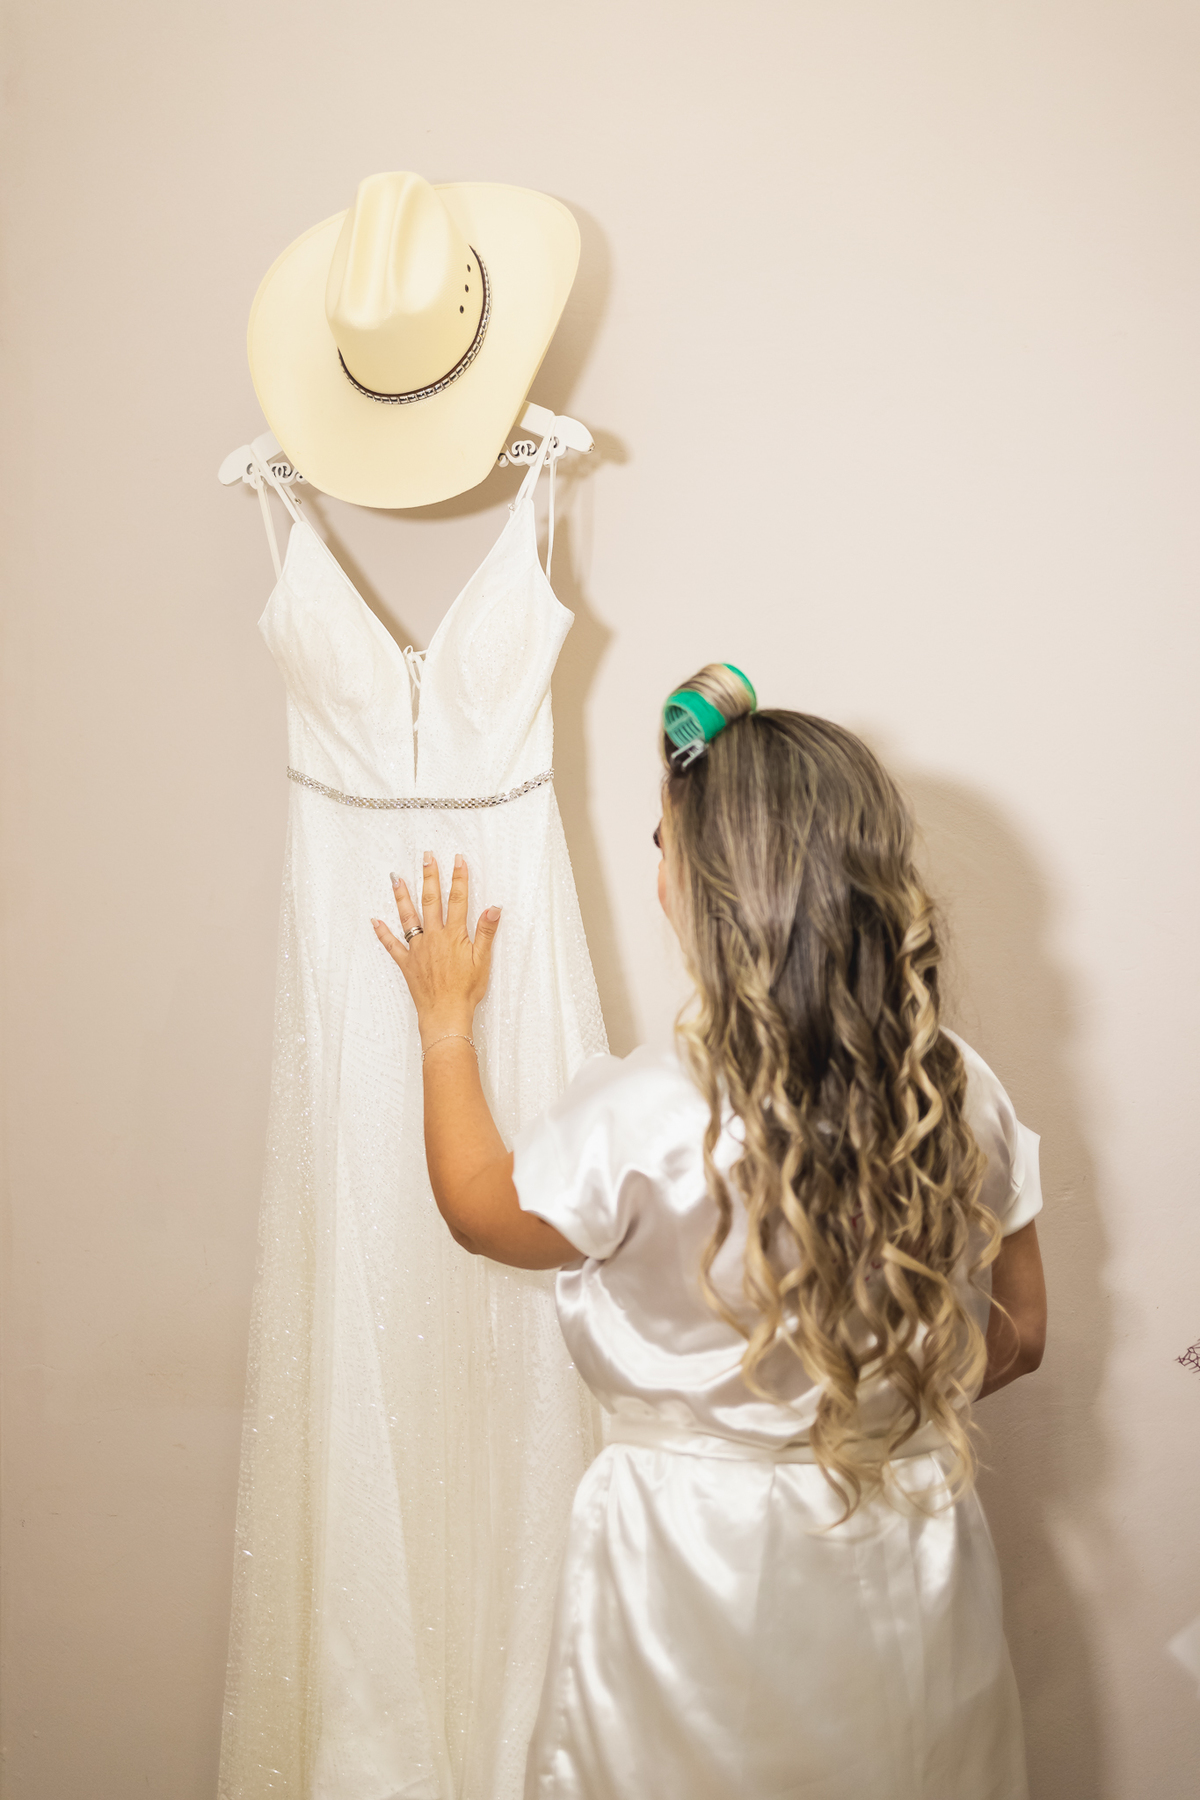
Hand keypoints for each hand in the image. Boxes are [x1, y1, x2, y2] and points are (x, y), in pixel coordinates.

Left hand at [372, 853, 500, 1043]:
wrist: (445, 1013)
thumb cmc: (466, 990)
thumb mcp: (483, 960)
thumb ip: (487, 932)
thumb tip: (494, 907)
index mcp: (454, 935)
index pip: (458, 899)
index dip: (459, 878)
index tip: (457, 859)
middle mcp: (434, 937)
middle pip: (431, 901)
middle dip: (429, 877)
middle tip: (426, 857)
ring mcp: (418, 949)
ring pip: (408, 917)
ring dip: (402, 896)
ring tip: (396, 877)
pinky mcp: (407, 963)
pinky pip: (392, 945)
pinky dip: (382, 932)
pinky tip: (375, 920)